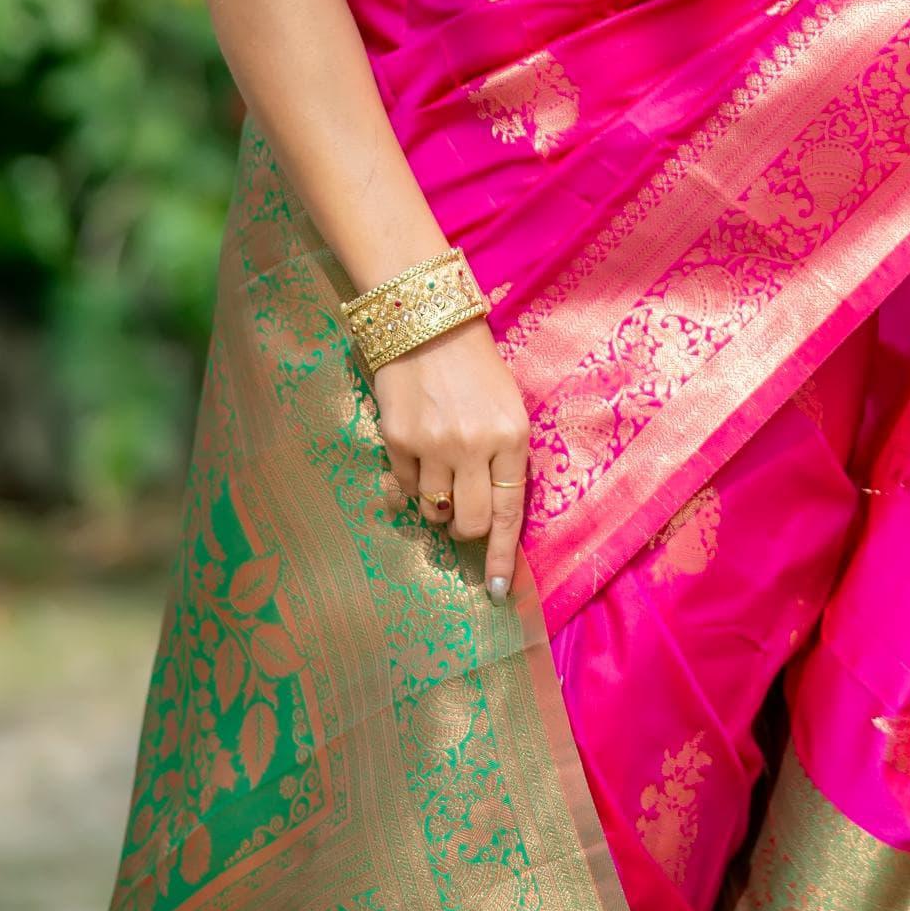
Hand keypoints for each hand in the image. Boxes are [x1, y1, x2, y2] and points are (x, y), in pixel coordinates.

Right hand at [373, 319, 530, 598]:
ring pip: (433, 509)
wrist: (427, 321)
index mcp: (511, 436)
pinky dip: (406, 486)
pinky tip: (412, 458)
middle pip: (469, 523)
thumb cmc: (476, 366)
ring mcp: (434, 445)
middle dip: (465, 528)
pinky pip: (402, 487)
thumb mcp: (506, 406)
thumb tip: (488, 516)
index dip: (500, 555)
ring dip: (436, 503)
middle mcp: (475, 445)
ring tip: (436, 468)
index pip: (509, 512)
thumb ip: (503, 458)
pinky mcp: (397, 439)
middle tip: (460, 511)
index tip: (496, 589)